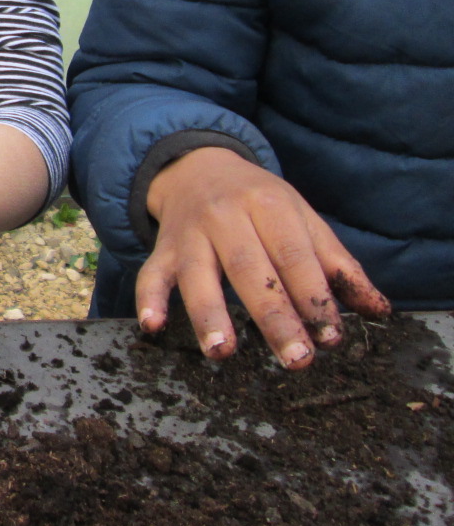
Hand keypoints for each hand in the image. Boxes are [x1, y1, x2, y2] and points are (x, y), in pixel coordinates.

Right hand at [142, 147, 391, 368]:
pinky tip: (152, 326)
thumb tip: (377, 310)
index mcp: (268, 205)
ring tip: (222, 351)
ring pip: (197, 275)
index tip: (330, 336)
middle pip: (250, 269)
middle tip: (296, 360)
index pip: (294, 255)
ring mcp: (190, 233)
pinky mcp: (162, 249)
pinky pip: (151, 273)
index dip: (313, 296)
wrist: (195, 166)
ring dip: (208, 314)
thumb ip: (337, 264)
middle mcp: (225, 216)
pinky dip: (148, 299)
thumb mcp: (302, 218)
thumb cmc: (258, 201)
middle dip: (273, 317)